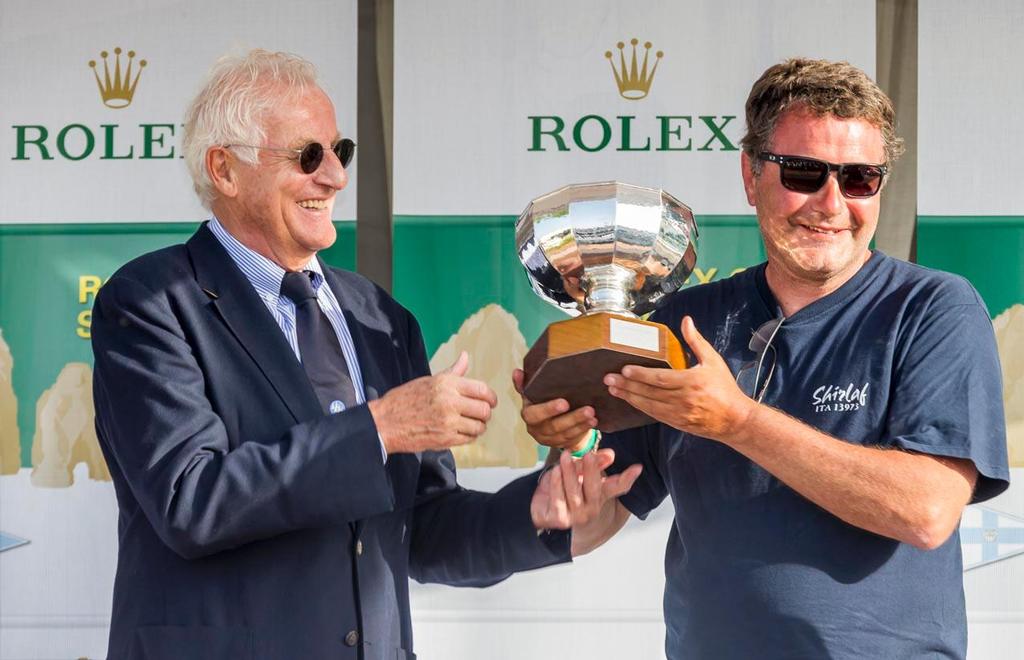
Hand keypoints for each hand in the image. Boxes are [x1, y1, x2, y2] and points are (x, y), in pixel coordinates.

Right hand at [369, 351, 496, 453]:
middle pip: (484, 409)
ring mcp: (448, 422)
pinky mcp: (445, 439)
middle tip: (480, 414)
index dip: (491, 397)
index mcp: (447, 383)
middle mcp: (450, 401)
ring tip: (471, 424)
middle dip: (485, 413)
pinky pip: (469, 439)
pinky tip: (462, 431)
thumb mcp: (429, 380)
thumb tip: (465, 356)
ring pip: (479, 426)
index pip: (482, 389)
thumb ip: (453, 372)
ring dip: (478, 426)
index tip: (491, 401)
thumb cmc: (405, 399)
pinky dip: (469, 436)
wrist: (385, 422)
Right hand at [512, 368, 595, 451]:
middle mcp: (536, 430)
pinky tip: (593, 422)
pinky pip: (572, 440)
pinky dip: (583, 431)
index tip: (565, 403)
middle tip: (588, 409)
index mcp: (528, 415)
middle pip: (554, 426)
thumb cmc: (541, 402)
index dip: (548, 410)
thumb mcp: (532, 393)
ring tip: (593, 415)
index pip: (535, 415)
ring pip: (565, 434)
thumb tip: (517, 372)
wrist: (549, 421)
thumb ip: (524, 384)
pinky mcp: (560, 445)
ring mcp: (549, 440)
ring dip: (581, 425)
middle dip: (572, 418)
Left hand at [530, 448, 641, 552]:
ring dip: (569, 472)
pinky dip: (555, 483)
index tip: (637, 467)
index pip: (617, 487)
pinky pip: (557, 499)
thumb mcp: (579, 475)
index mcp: (599, 496)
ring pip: (574, 493)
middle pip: (594, 489)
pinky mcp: (557, 520)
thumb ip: (594, 463)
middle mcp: (590, 509)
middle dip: (592, 471)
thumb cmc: (564, 490)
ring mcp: (574, 517)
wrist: (545, 515)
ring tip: (566, 455)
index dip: (627, 478)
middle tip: (589, 455)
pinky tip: (555, 470)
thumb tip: (610, 454)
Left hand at [604, 316, 755, 443]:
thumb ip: (696, 341)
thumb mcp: (713, 361)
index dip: (640, 375)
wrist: (735, 419)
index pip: (660, 378)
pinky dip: (640, 407)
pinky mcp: (677, 423)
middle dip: (626, 386)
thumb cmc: (724, 388)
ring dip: (629, 397)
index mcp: (691, 382)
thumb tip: (686, 320)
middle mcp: (683, 400)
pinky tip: (629, 400)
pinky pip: (654, 415)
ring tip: (612, 389)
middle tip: (608, 379)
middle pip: (649, 393)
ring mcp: (679, 414)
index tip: (624, 369)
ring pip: (648, 406)